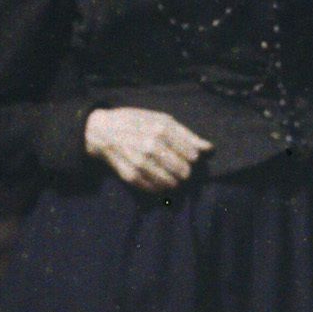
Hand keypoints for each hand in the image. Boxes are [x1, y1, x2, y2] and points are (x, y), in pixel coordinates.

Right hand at [84, 107, 212, 193]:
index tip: (188, 157)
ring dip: (175, 182)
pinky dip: (161, 188)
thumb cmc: (136, 122)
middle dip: (185, 172)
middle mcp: (151, 147)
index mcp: (162, 130)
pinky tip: (158, 179)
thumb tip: (210, 150)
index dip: (194, 159)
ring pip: (172, 184)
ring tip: (170, 175)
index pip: (193, 156)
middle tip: (180, 168)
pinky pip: (156, 191)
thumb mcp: (162, 120)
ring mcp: (140, 163)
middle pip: (184, 172)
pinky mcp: (131, 177)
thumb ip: (187, 135)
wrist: (103, 131)